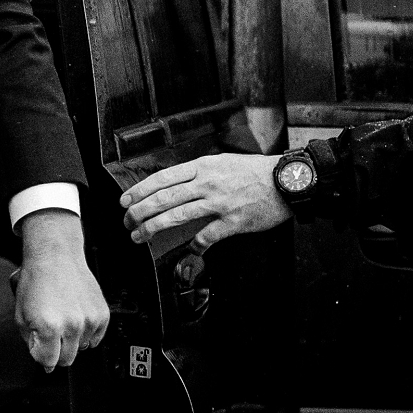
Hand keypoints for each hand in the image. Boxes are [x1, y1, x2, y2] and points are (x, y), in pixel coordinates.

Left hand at [13, 210, 108, 370]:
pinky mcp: (102, 315)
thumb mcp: (21, 315)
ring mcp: (90, 321)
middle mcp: (72, 325)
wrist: (55, 257)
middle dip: (56, 351)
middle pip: (66, 360)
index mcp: (49, 327)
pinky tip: (75, 317)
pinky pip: (96, 338)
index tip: (40, 349)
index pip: (48, 362)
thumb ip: (31, 342)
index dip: (41, 357)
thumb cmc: (36, 281)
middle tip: (50, 334)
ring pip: (81, 348)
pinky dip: (86, 333)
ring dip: (71, 340)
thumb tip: (43, 360)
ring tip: (62, 318)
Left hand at [120, 153, 290, 248]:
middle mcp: (207, 183)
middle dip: (139, 212)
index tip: (125, 200)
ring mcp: (219, 203)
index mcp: (203, 167)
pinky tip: (189, 250)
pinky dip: (195, 245)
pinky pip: (206, 236)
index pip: (162, 178)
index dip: (140, 190)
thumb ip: (200, 172)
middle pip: (164, 198)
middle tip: (126, 221)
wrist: (287, 181)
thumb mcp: (223, 162)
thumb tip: (177, 183)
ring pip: (177, 216)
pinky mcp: (233, 221)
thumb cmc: (256, 172)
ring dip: (153, 228)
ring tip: (139, 236)